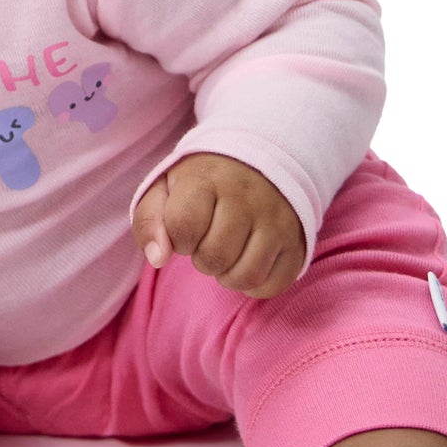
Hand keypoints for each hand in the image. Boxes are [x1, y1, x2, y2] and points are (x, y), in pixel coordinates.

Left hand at [132, 152, 305, 297]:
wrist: (259, 160)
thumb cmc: (203, 182)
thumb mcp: (165, 188)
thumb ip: (149, 220)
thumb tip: (158, 258)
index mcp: (209, 179)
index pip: (183, 226)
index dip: (178, 236)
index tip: (185, 226)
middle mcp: (248, 198)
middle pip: (214, 256)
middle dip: (201, 257)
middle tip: (207, 240)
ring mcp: (277, 220)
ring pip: (246, 276)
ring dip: (227, 274)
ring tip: (226, 253)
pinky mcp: (297, 241)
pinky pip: (273, 285)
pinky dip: (255, 284)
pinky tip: (247, 261)